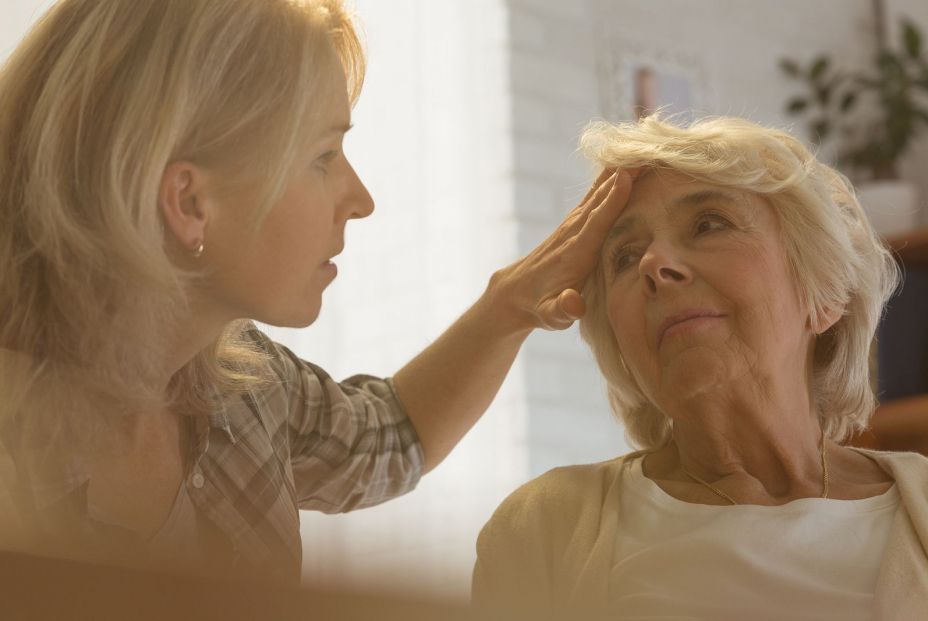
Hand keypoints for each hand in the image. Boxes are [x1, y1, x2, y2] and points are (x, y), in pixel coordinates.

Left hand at [488, 167, 638, 332]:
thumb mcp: (551, 316)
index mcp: (575, 253)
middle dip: (624, 176)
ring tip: (643, 149)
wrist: (515, 293)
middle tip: (649, 152)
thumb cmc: (540, 307)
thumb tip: (574, 303)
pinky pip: (595, 196)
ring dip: (620, 171)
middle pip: (601, 199)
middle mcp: (573, 232)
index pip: (596, 223)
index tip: (626, 177)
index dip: (611, 201)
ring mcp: (572, 225)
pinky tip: (622, 163)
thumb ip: (563, 309)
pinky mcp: (574, 223)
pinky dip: (610, 178)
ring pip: (598, 192)